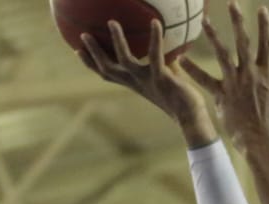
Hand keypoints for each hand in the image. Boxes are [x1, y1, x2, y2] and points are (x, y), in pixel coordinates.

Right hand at [75, 19, 216, 147]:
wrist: (190, 116)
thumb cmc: (180, 97)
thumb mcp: (165, 77)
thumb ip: (160, 62)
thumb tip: (159, 43)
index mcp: (134, 84)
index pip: (107, 74)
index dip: (90, 63)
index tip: (77, 50)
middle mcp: (136, 83)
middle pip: (107, 68)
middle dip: (93, 52)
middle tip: (82, 34)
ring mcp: (147, 80)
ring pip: (125, 60)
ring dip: (117, 41)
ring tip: (112, 22)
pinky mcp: (161, 78)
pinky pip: (155, 55)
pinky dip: (155, 38)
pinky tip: (154, 22)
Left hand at [185, 4, 268, 158]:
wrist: (262, 143)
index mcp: (266, 74)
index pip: (267, 44)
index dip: (265, 25)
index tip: (262, 8)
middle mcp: (250, 74)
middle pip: (243, 42)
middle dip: (238, 21)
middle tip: (232, 3)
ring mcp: (234, 83)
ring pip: (222, 54)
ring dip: (213, 35)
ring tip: (204, 20)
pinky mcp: (222, 95)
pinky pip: (204, 80)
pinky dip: (192, 69)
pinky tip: (180, 58)